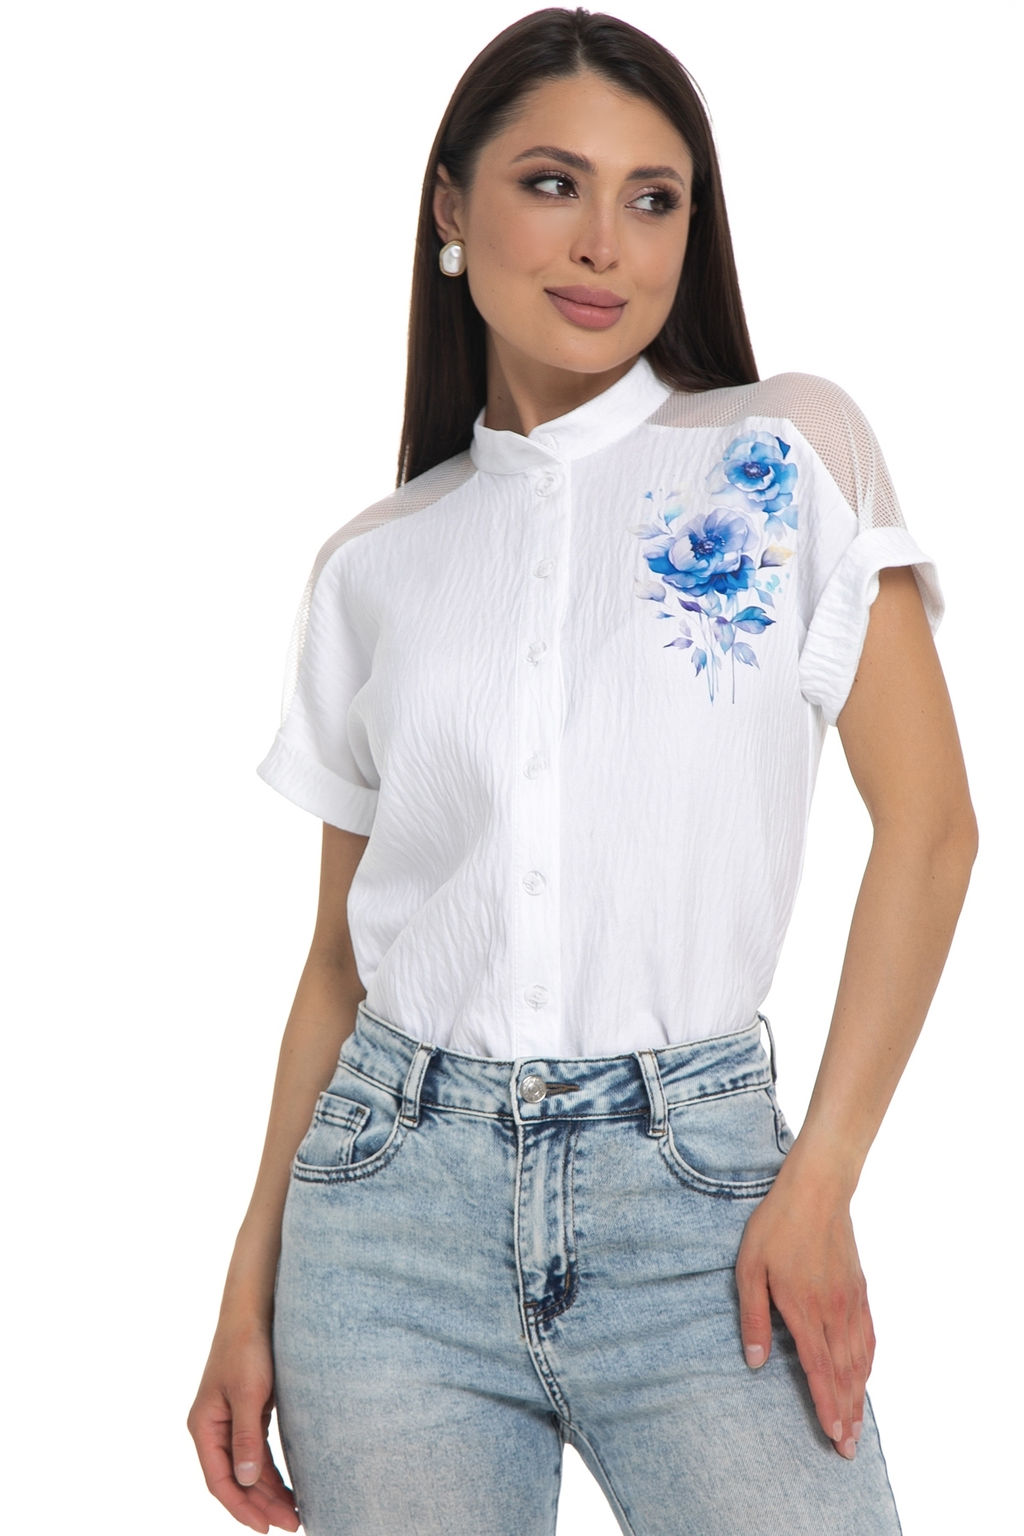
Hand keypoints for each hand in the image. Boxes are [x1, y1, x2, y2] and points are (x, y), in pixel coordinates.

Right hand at [187, 1323, 299, 1532]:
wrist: (254, 1311)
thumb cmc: (247, 1348)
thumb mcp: (248, 1394)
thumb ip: (246, 1438)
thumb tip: (245, 1480)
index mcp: (204, 1427)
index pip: (220, 1481)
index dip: (241, 1508)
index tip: (266, 1528)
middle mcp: (213, 1429)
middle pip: (235, 1479)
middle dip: (261, 1504)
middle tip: (292, 1523)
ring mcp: (229, 1422)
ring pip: (247, 1469)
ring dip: (268, 1492)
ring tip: (295, 1513)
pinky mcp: (247, 1413)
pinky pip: (256, 1452)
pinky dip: (270, 1472)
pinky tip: (287, 1486)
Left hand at [734, 1161, 874, 1460]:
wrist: (817, 1191)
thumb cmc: (776, 1226)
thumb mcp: (750, 1268)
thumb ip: (753, 1317)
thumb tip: (754, 1363)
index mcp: (804, 1311)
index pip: (819, 1371)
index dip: (827, 1407)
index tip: (833, 1437)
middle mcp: (833, 1313)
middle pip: (844, 1374)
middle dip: (846, 1414)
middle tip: (848, 1449)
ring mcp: (850, 1301)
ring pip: (859, 1359)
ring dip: (859, 1395)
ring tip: (857, 1425)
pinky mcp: (859, 1289)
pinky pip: (868, 1335)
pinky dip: (868, 1362)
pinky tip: (866, 1375)